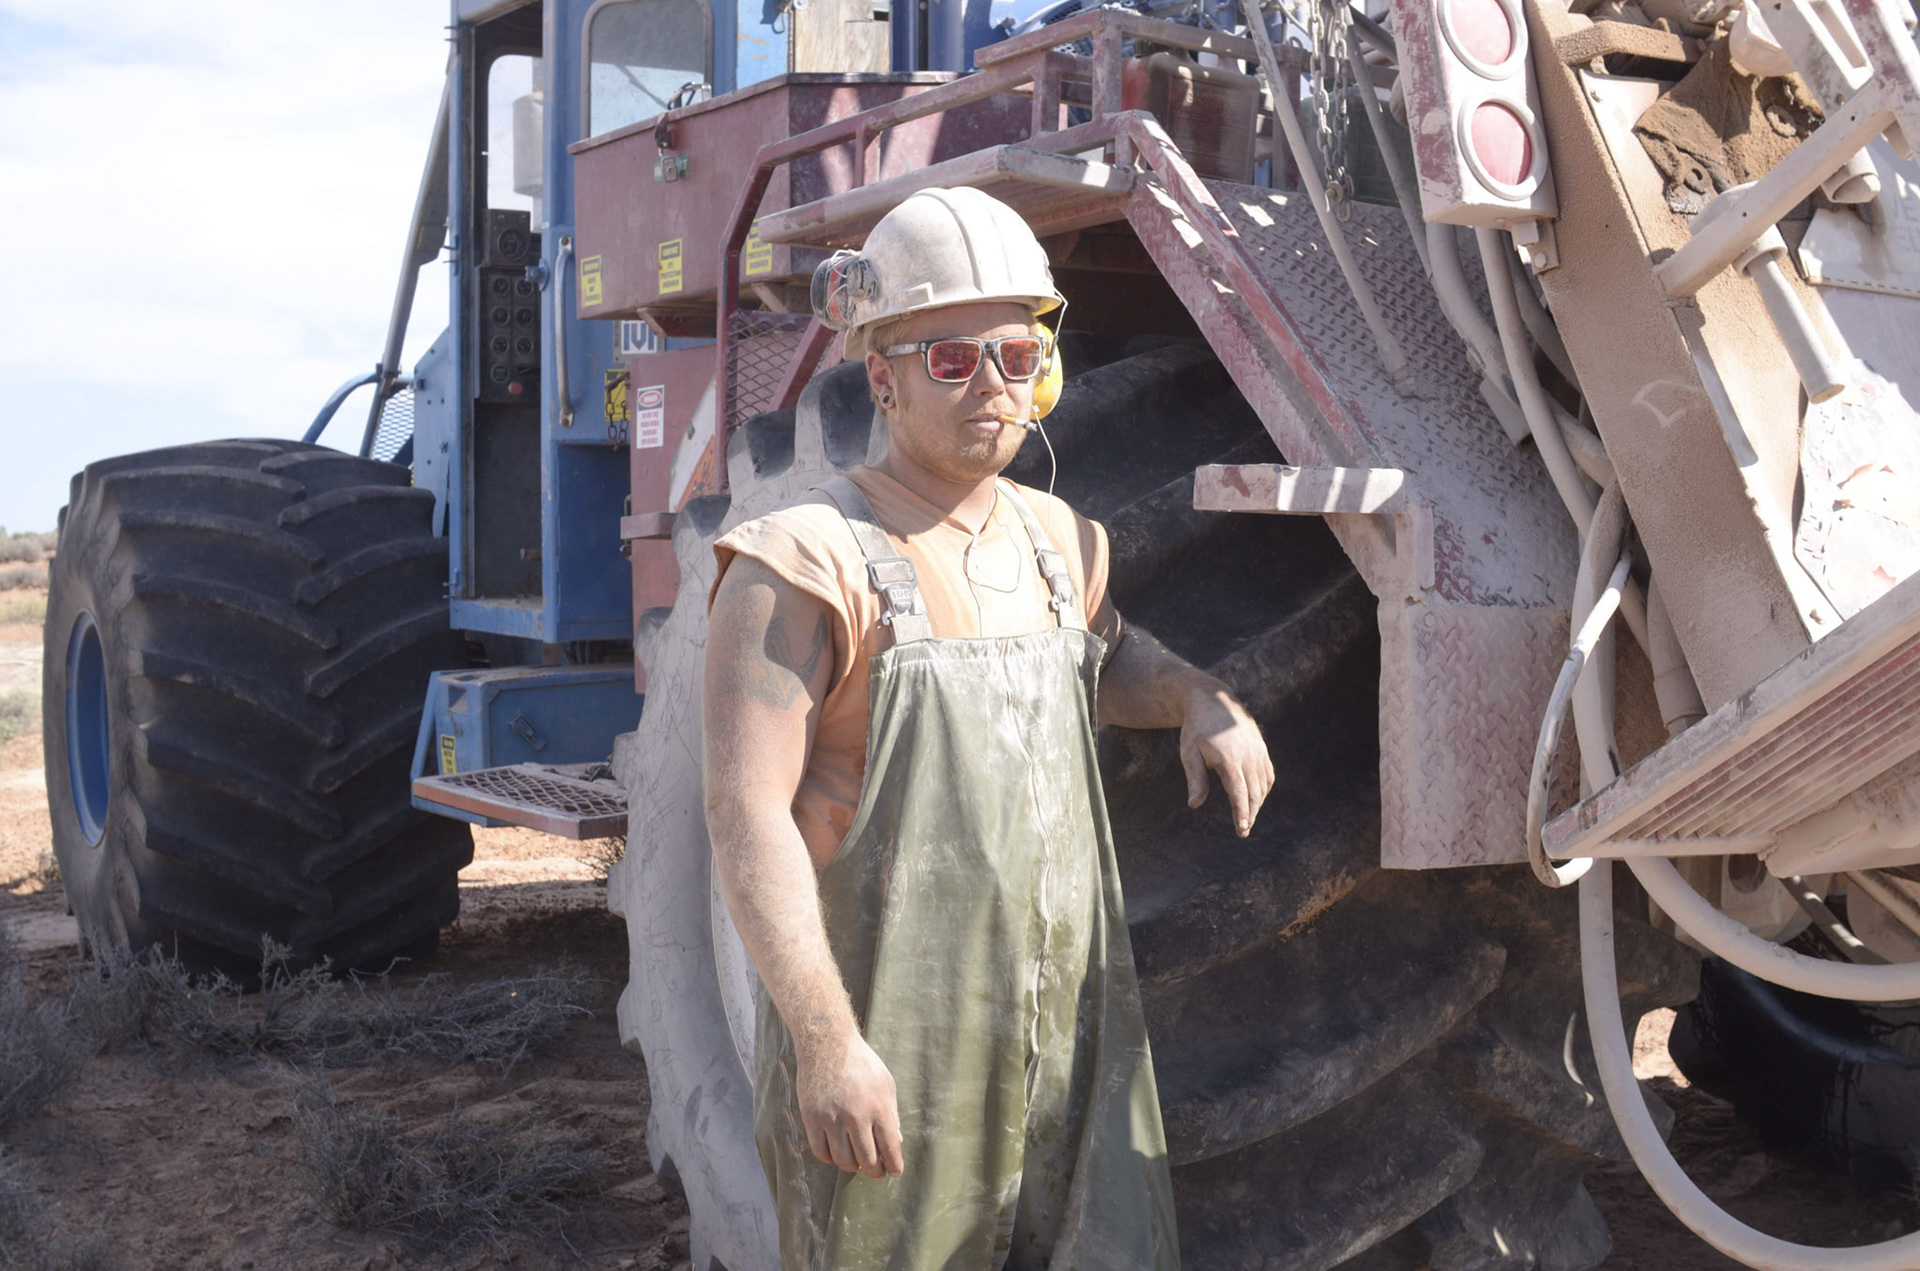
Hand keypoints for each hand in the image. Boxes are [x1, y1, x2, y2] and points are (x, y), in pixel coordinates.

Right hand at [795, 1030, 904, 1178]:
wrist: (827, 1044)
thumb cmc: (861, 1063)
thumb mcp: (885, 1084)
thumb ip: (891, 1115)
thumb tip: (895, 1144)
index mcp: (878, 1107)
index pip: (890, 1149)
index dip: (894, 1166)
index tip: (894, 1172)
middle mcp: (855, 1116)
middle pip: (867, 1160)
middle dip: (875, 1171)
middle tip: (877, 1172)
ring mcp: (832, 1118)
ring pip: (843, 1160)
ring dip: (853, 1166)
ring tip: (857, 1163)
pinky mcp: (812, 1118)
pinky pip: (821, 1151)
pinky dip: (830, 1158)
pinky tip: (837, 1153)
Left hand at [1180, 687, 1274, 836]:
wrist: (1214, 700)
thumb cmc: (1197, 728)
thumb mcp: (1189, 753)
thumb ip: (1195, 779)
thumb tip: (1195, 804)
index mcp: (1230, 758)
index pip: (1239, 792)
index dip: (1241, 813)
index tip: (1242, 829)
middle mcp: (1249, 755)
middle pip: (1254, 792)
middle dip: (1250, 813)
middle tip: (1243, 831)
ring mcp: (1258, 750)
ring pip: (1263, 784)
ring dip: (1257, 803)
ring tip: (1247, 819)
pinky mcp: (1261, 748)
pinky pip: (1268, 773)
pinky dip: (1264, 788)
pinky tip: (1256, 798)